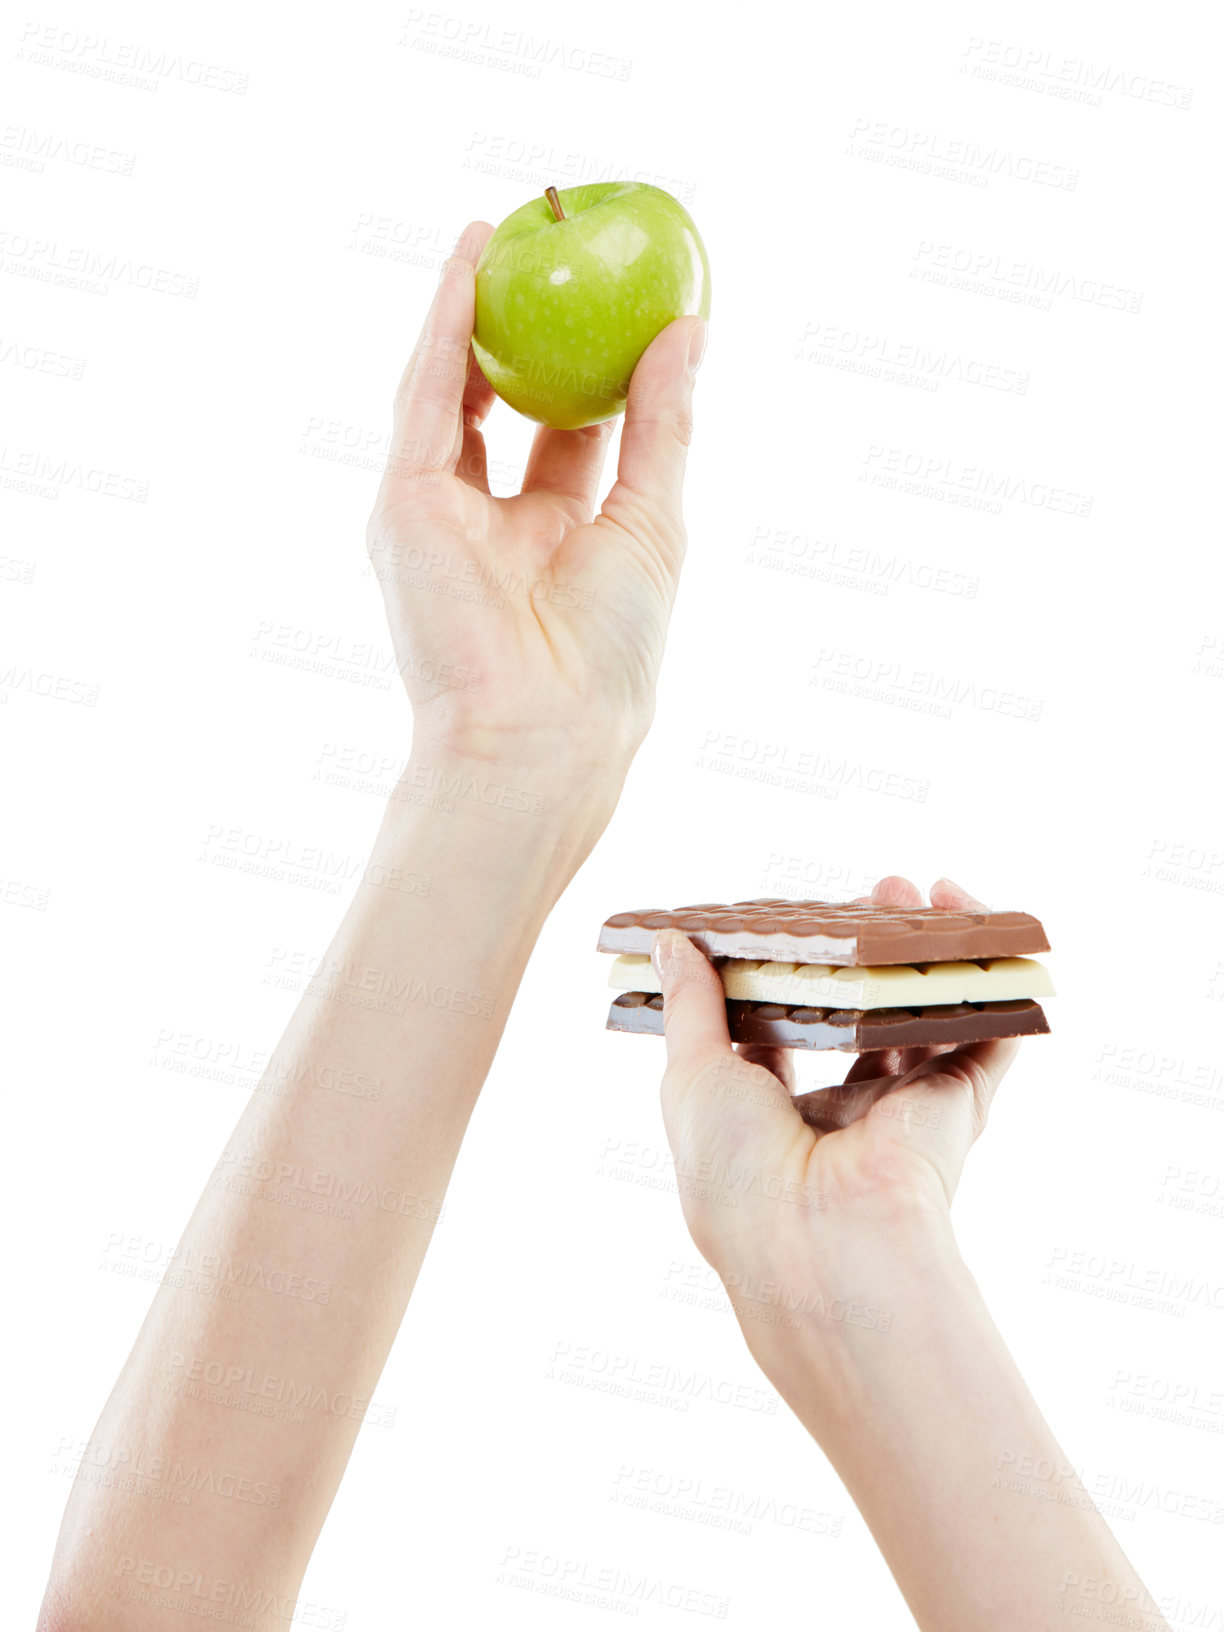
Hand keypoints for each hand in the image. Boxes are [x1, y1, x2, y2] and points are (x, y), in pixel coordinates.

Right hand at [365, 221, 707, 781]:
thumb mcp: (652, 520)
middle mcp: (489, 522)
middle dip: (517, 336)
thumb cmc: (610, 650)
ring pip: (449, 393)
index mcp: (553, 536)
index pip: (565, 436)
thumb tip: (690, 330)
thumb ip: (662, 425)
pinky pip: (424, 399)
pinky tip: (469, 266)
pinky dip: (443, 330)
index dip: (585, 370)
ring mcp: (440, 514)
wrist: (544, 727)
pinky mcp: (403, 506)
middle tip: (547, 257)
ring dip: (467, 315)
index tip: (611, 307)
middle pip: (498, 407)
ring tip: (499, 237)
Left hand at [653, 874, 1018, 1342]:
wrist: (817, 1237)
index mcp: (770, 1116)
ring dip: (927, 953)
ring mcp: (904, 1111)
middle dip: (868, 953)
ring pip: (925, 1016)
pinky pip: (989, 1035)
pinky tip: (983, 930)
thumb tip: (672, 943)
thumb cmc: (735, 1171)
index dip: (794, 973)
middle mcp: (841, 1113)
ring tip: (919, 893)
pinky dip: (994, 981)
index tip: (797, 923)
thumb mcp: (691, 1075)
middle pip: (863, 1014)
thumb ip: (691, 1004)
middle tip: (872, 894)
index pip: (787, 1031)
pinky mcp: (958, 1108)